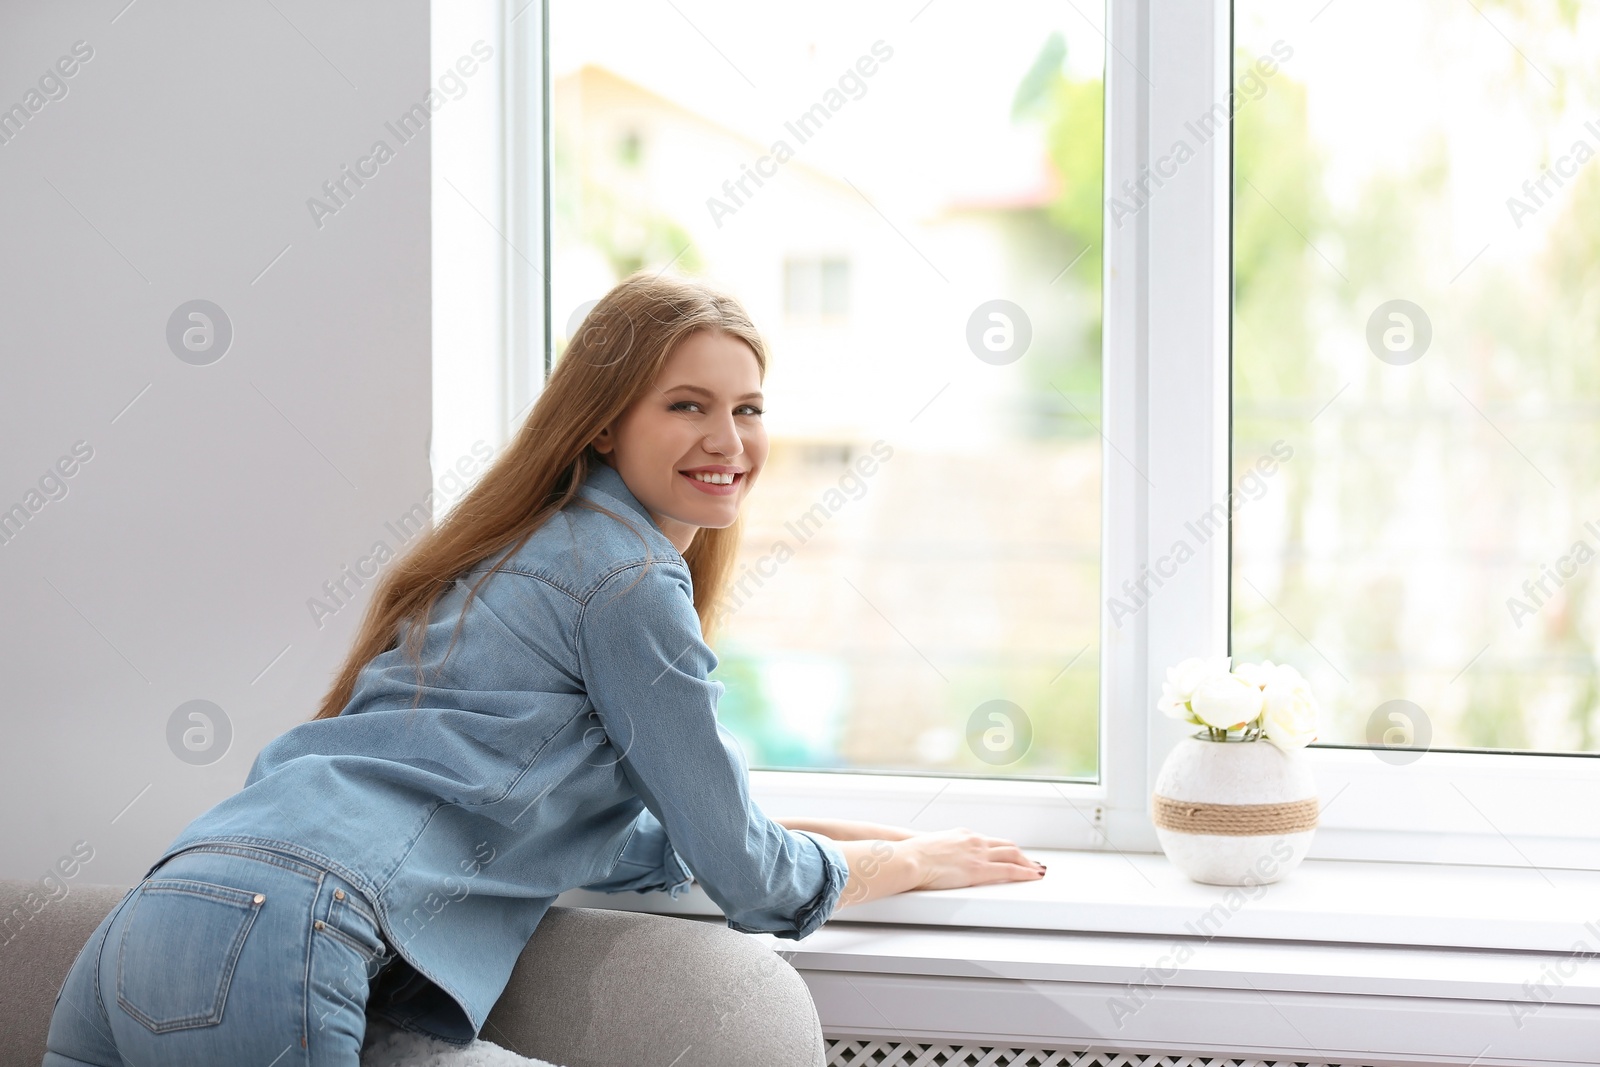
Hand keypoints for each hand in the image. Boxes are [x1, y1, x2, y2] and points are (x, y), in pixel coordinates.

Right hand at [905, 827, 1045, 890]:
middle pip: (1005, 845)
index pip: (989, 841)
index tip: (1009, 854)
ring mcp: (978, 854)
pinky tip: (1033, 876)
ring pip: (1012, 855)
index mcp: (962, 835)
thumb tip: (940, 860)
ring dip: (1027, 862)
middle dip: (1020, 854)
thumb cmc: (913, 856)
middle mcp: (974, 841)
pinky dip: (1025, 872)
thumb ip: (942, 852)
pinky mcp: (979, 870)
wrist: (909, 858)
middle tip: (1030, 862)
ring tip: (1036, 870)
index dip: (1002, 848)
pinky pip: (1010, 870)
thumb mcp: (930, 848)